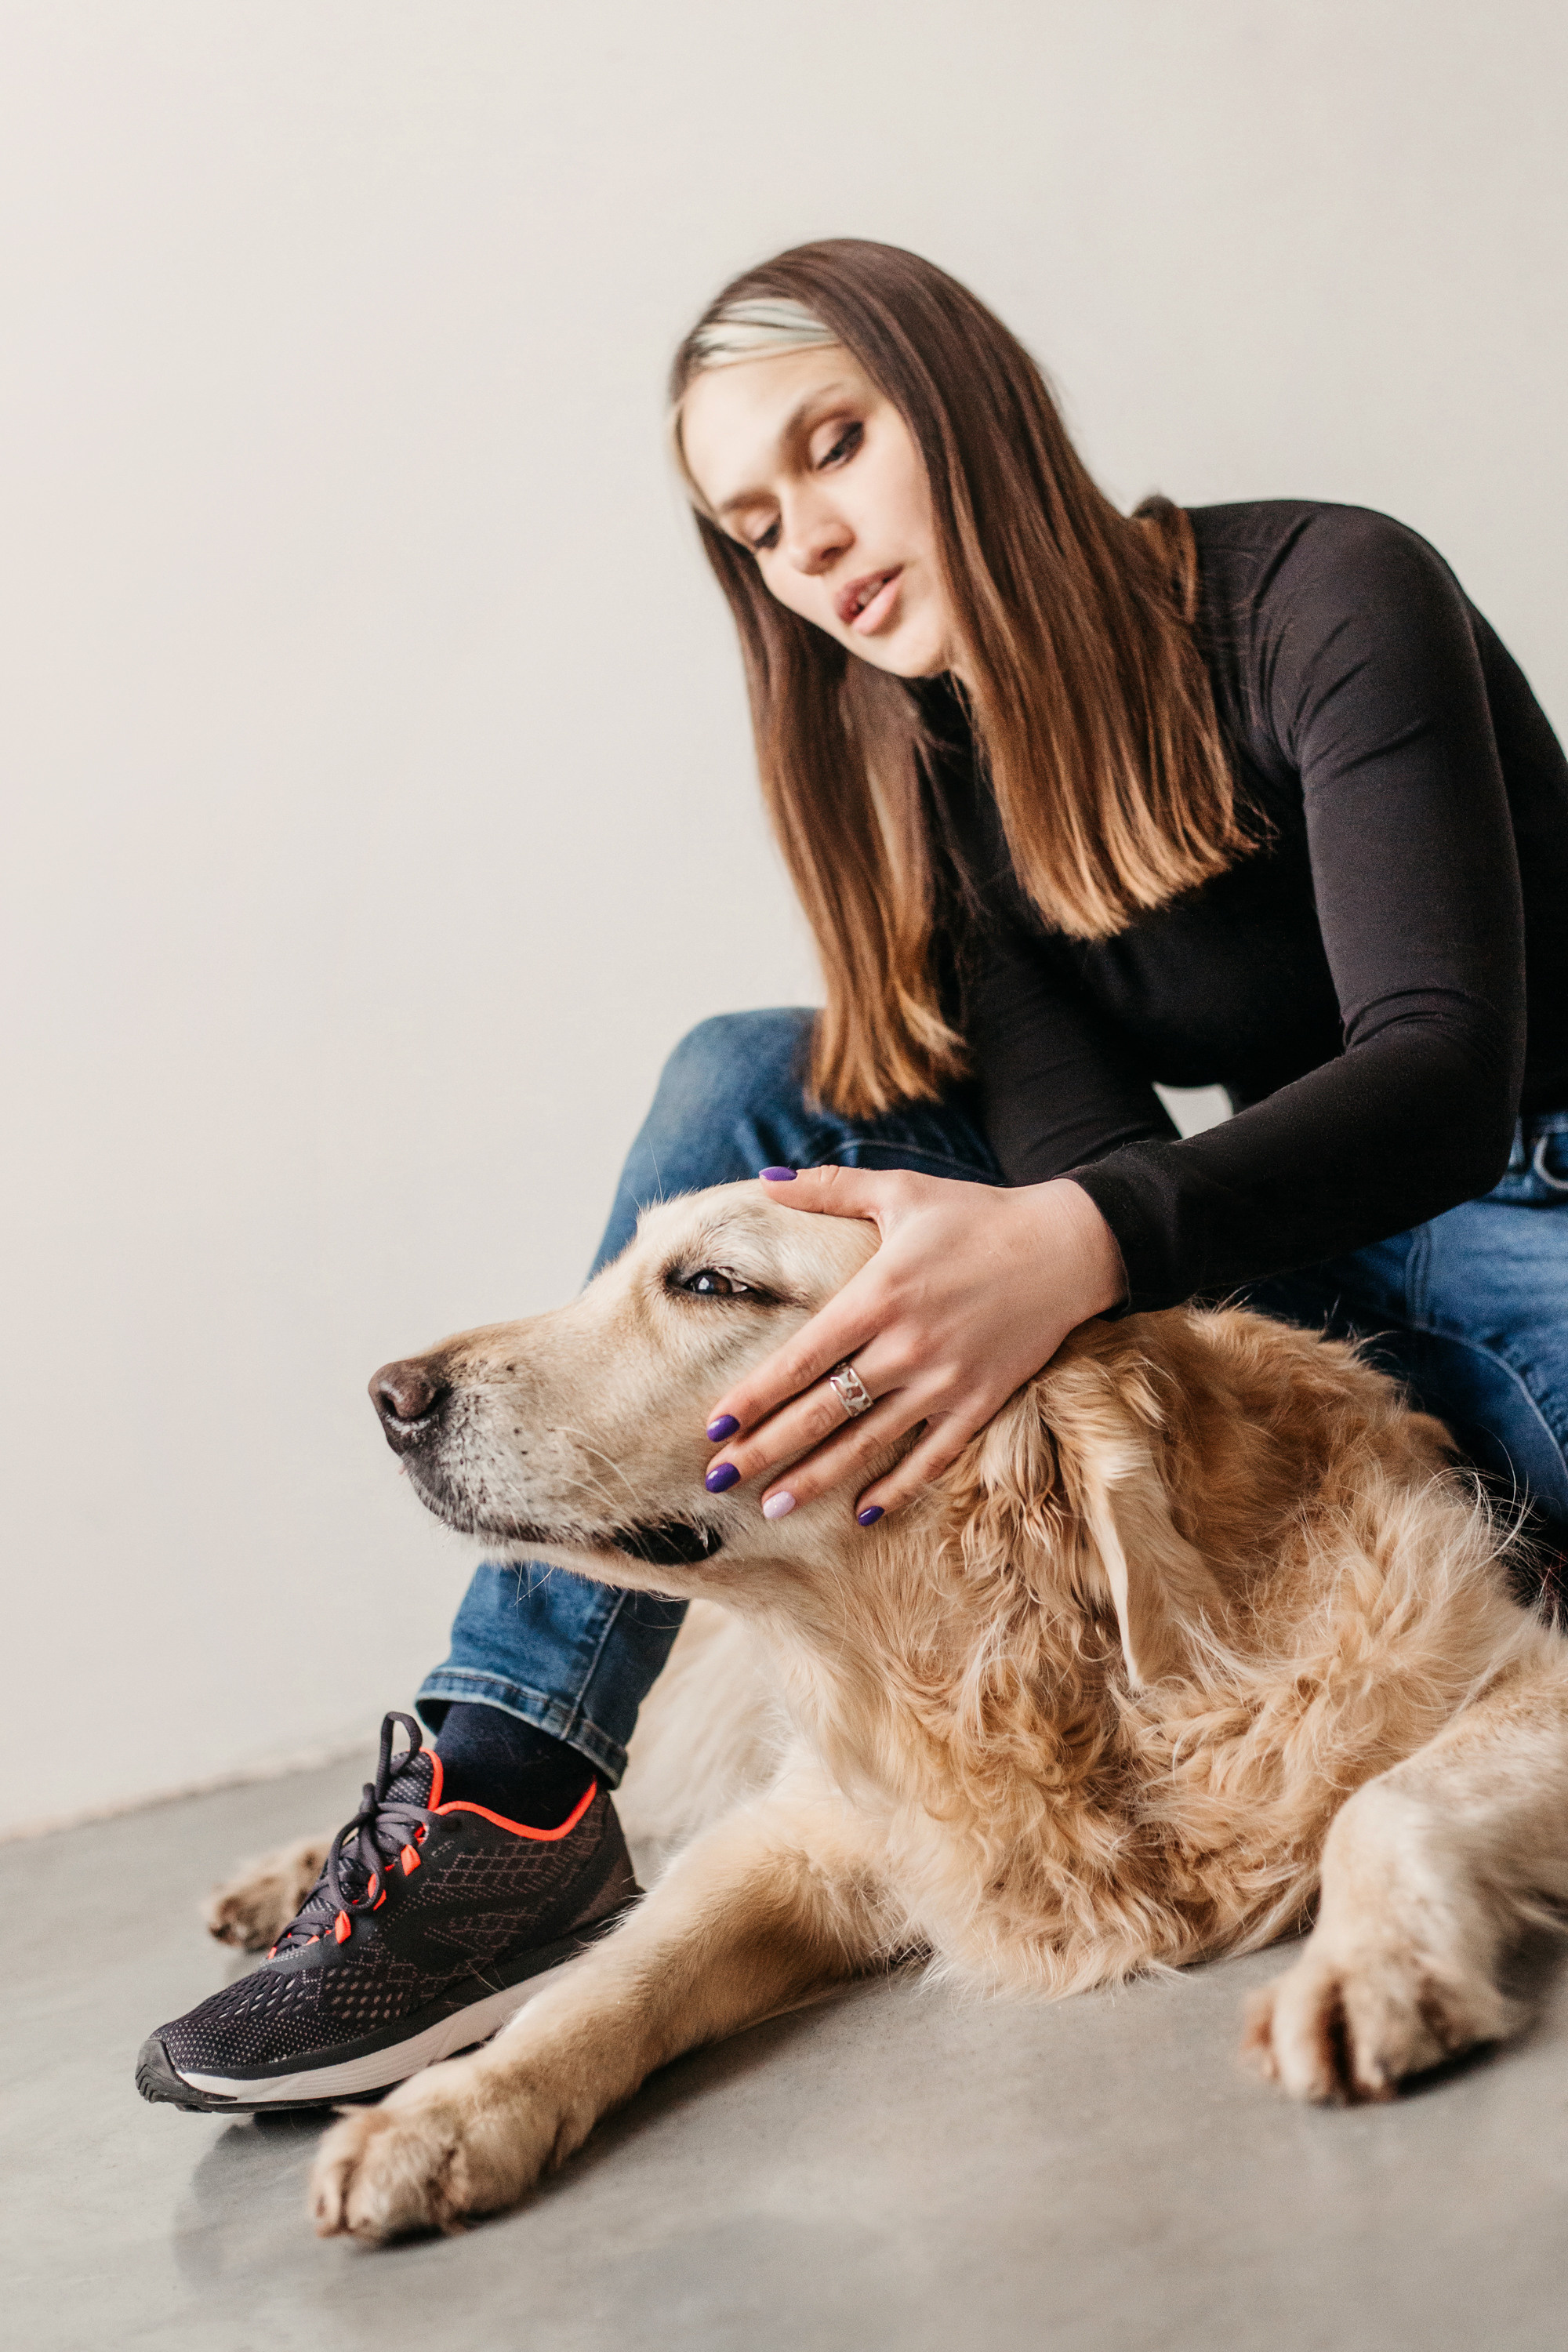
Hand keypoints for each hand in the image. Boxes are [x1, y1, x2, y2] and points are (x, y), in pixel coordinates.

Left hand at [703, 1166, 1126, 1524]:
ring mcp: (946, 1380)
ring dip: (817, 1478)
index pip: (801, 1359)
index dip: (755, 1397)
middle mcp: (907, 1345)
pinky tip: (862, 1514)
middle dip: (767, 1449)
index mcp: (880, 1295)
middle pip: (823, 1411)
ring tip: (771, 1507)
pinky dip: (898, 1488)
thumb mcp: (901, 1190)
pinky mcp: (982, 1401)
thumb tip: (763, 1179)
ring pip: (869, 1442)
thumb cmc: (977, 1215)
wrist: (1068, 1246)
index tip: (715, 1427)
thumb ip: (828, 1188)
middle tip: (718, 1479)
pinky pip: (933, 1457)